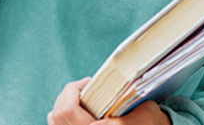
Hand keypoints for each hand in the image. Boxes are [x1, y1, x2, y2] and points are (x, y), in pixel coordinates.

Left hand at [48, 78, 169, 124]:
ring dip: (63, 103)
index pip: (68, 111)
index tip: (89, 82)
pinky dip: (61, 113)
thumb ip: (120, 124)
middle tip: (86, 86)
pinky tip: (77, 106)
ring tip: (81, 96)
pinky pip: (57, 124)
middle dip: (68, 94)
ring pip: (55, 119)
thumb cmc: (149, 122)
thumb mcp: (143, 117)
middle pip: (58, 114)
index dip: (73, 91)